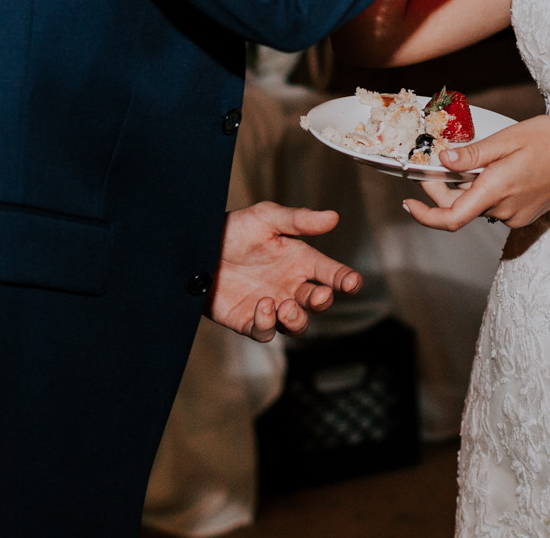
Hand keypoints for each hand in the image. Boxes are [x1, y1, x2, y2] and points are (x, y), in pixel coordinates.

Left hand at [206, 202, 362, 341]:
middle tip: (319, 294)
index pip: (330, 273)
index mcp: (300, 260)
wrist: (196, 248)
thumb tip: (333, 216)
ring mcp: (271, 305)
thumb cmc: (233, 229)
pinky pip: (266, 332)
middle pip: (317, 303)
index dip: (345, 279)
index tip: (352, 282)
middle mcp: (289, 285)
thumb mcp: (266, 218)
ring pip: (297, 324)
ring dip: (298, 319)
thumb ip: (299, 220)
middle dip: (323, 301)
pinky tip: (263, 306)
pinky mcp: (248, 321)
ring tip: (285, 305)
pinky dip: (268, 324)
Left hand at [402, 115, 549, 231]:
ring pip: (476, 204)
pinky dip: (485, 189)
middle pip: (459, 207)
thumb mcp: (509, 138)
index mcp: (496, 189)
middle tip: (438, 161)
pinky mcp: (523, 214)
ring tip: (476, 157)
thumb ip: (473, 154)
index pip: (450, 218)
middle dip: (443, 187)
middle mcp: (503, 209)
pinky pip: (493, 204)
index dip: (424, 214)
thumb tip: (442, 160)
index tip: (409, 201)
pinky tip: (497, 167)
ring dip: (467, 186)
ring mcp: (515, 215)